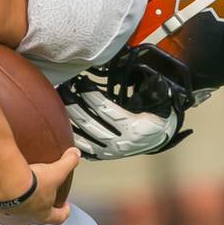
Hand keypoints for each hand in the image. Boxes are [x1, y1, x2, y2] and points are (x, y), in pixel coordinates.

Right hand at [0, 147, 79, 224]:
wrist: (7, 185)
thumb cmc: (32, 183)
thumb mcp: (56, 171)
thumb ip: (69, 163)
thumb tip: (76, 154)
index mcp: (41, 214)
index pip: (56, 218)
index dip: (62, 213)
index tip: (64, 207)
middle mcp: (20, 219)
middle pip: (28, 221)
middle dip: (31, 214)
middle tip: (33, 202)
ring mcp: (0, 215)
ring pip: (2, 215)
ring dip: (4, 208)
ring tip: (3, 196)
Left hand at [60, 51, 193, 159]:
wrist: (161, 135)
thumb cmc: (157, 113)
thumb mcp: (157, 98)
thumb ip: (147, 87)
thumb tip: (136, 69)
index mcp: (134, 127)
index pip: (107, 111)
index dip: (92, 97)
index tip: (81, 84)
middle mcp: (122, 142)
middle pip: (92, 125)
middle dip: (76, 108)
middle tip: (65, 92)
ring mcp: (113, 151)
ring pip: (86, 138)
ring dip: (71, 122)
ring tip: (62, 105)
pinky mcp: (107, 155)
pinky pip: (86, 149)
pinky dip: (75, 139)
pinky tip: (64, 128)